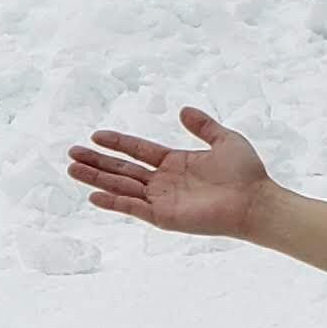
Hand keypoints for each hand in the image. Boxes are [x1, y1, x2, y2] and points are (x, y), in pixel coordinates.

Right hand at [67, 107, 271, 240]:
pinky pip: (133, 208)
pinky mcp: (164, 217)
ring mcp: (162, 200)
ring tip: (72, 170)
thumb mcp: (225, 139)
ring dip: (96, 178)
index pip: (137, 151)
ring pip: (121, 186)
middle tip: (70, 153)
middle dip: (96, 161)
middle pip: (122, 169)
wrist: (256, 201)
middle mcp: (163, 182)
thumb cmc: (246, 173)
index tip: (95, 136)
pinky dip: (114, 202)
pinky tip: (94, 195)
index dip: (116, 143)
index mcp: (174, 163)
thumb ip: (203, 125)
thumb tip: (182, 110)